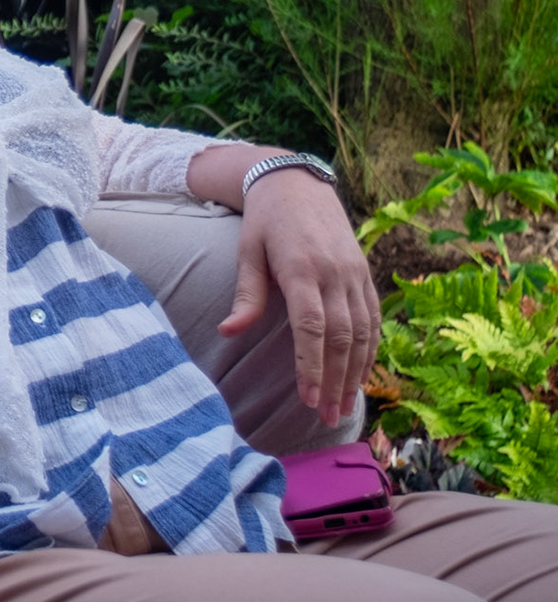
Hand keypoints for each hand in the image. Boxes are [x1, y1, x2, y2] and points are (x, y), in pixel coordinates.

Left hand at [220, 171, 376, 427]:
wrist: (297, 184)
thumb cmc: (265, 222)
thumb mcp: (247, 251)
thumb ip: (246, 294)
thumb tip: (227, 333)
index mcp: (303, 269)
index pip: (312, 328)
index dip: (312, 366)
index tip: (308, 400)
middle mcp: (335, 274)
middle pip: (341, 337)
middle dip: (335, 381)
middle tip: (327, 417)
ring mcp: (355, 275)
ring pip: (363, 332)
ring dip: (355, 373)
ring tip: (344, 406)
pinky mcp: (364, 275)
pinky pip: (373, 319)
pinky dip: (370, 350)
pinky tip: (362, 375)